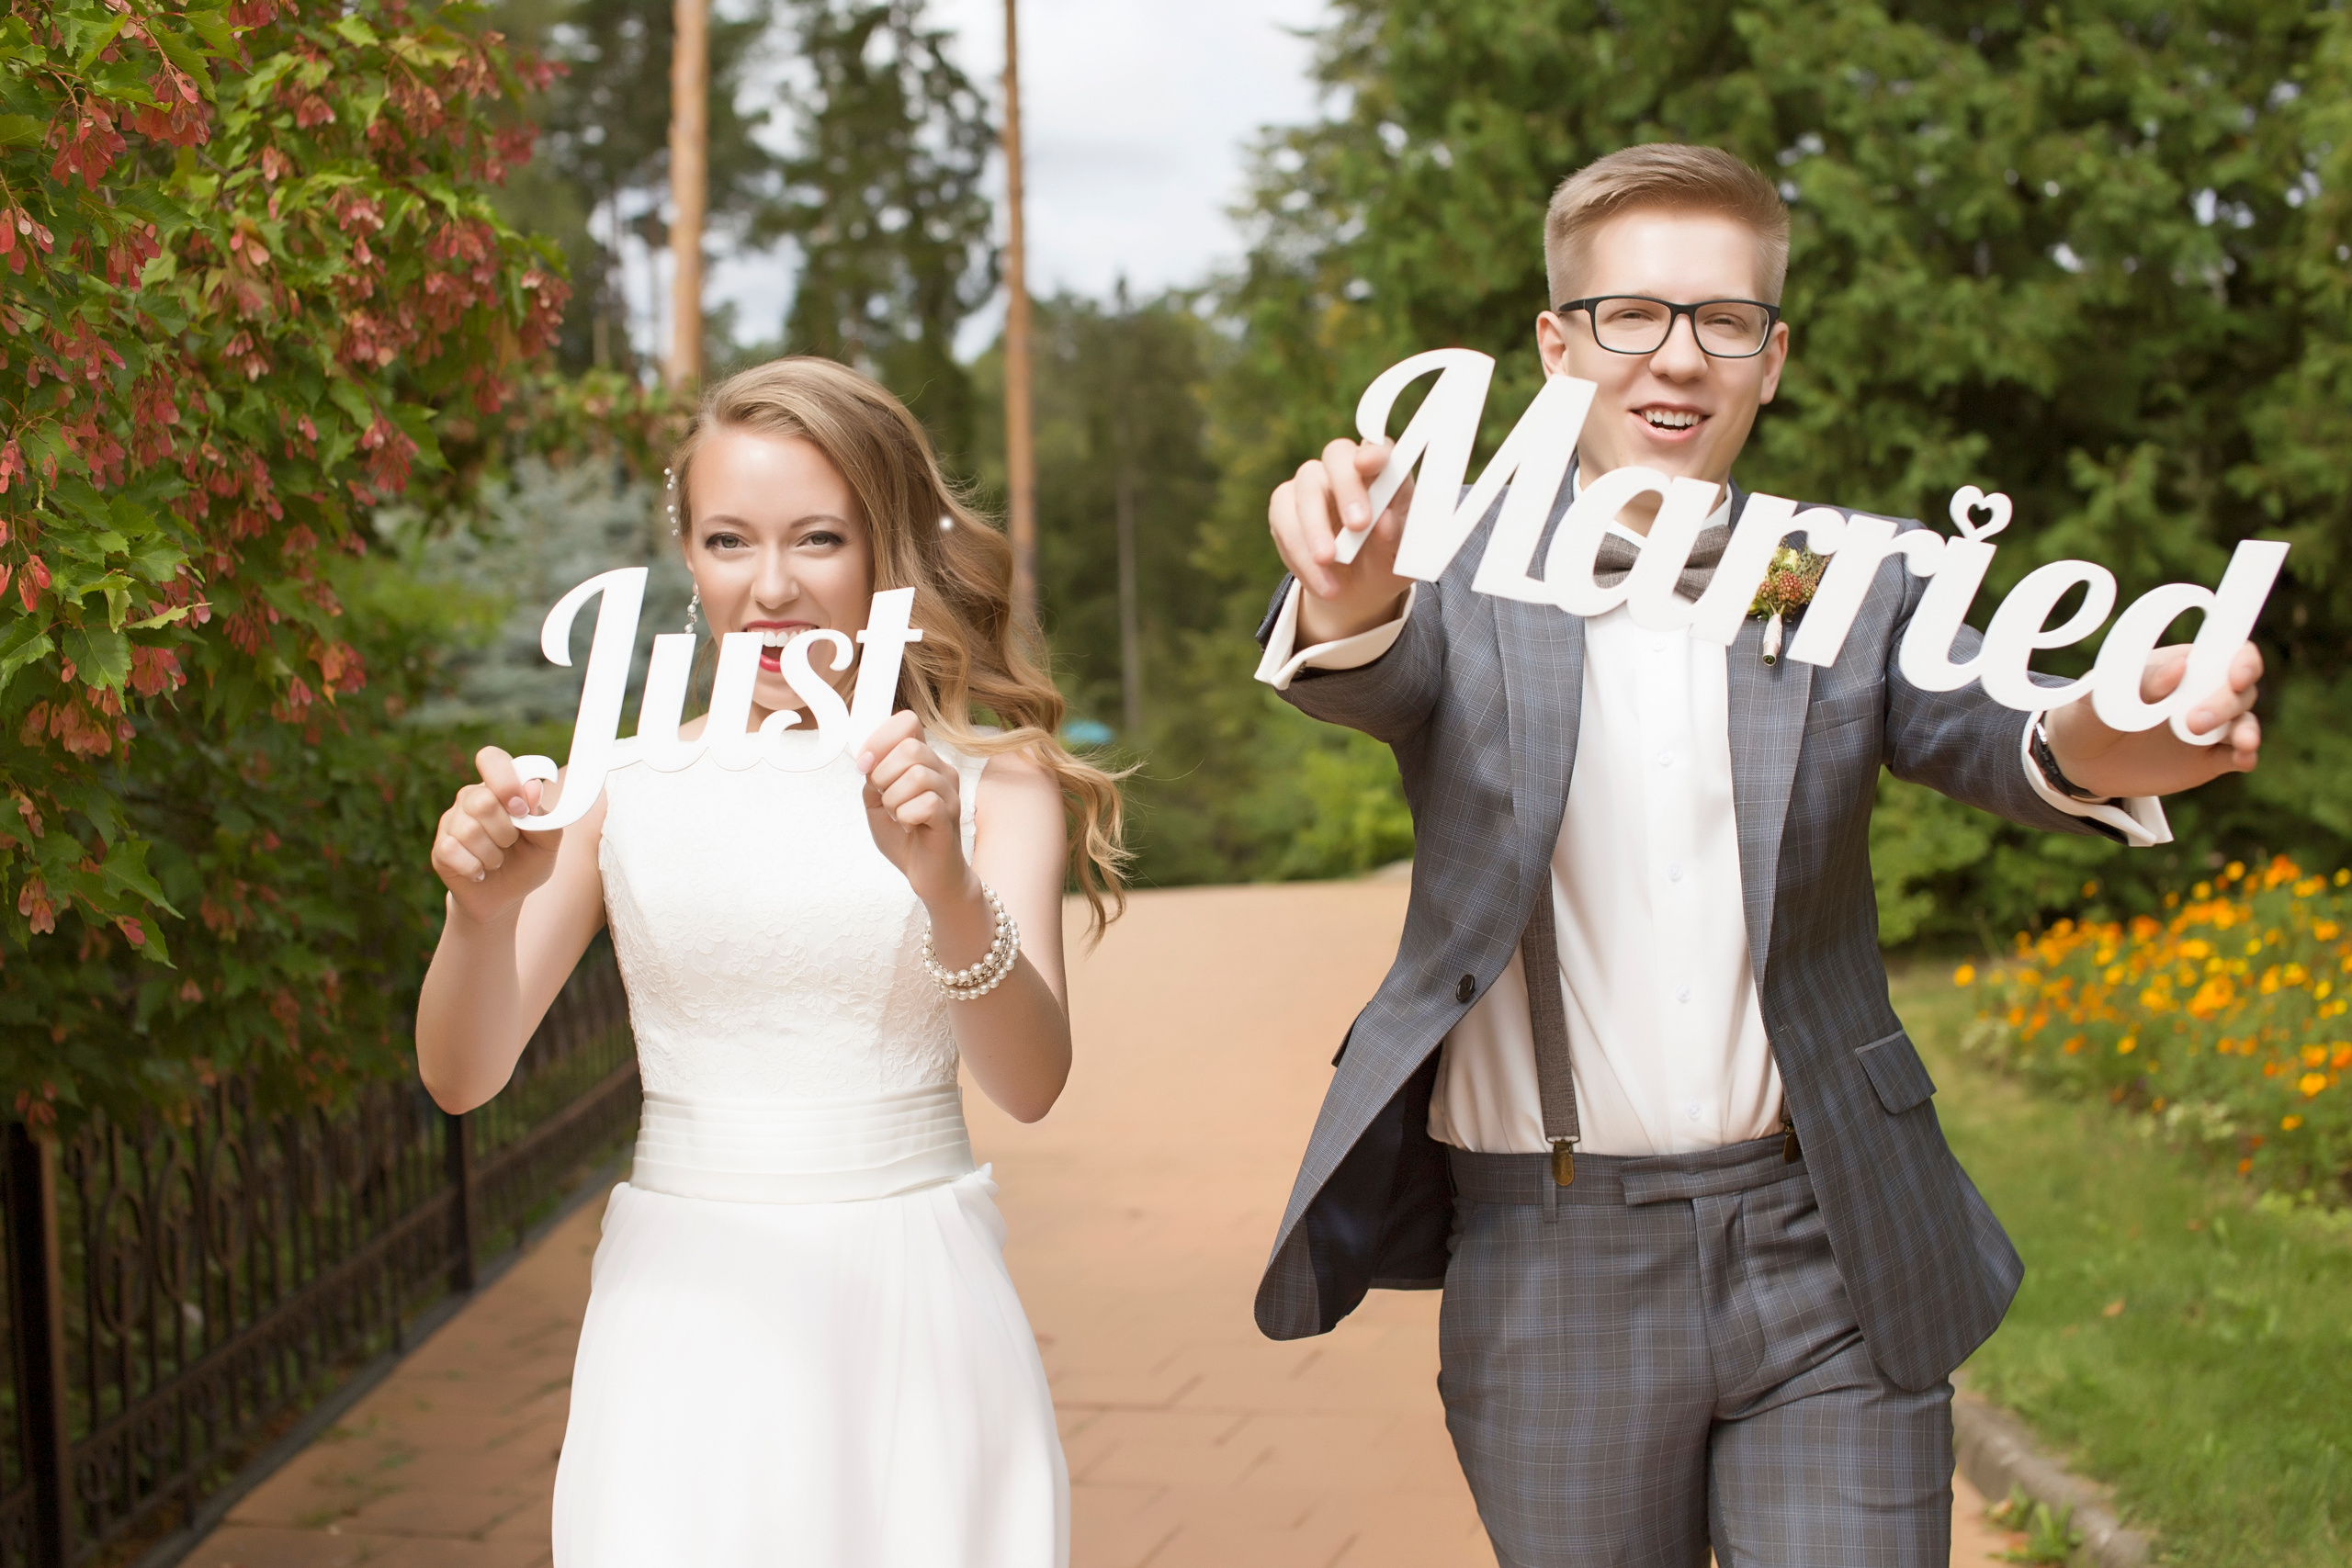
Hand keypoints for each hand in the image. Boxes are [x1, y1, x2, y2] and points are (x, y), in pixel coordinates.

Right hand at [431, 747, 563, 924]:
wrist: (505, 897)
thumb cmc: (527, 861)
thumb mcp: (548, 842)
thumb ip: (546, 816)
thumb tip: (532, 788)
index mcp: (499, 788)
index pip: (491, 759)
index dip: (505, 780)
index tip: (521, 808)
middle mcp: (471, 798)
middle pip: (482, 801)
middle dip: (505, 831)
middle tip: (511, 843)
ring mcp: (451, 822)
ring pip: (469, 830)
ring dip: (493, 854)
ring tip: (497, 861)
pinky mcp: (440, 848)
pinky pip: (453, 850)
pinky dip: (476, 868)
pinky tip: (481, 871)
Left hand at [857, 710, 972, 909]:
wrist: (927, 874)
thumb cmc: (906, 837)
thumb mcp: (877, 802)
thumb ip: (873, 777)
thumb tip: (868, 760)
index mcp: (924, 760)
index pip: (908, 722)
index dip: (881, 737)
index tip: (866, 763)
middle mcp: (942, 770)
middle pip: (910, 748)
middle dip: (883, 774)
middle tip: (883, 798)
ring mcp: (950, 792)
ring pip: (916, 775)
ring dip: (893, 799)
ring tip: (897, 815)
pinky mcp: (950, 816)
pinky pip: (924, 803)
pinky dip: (905, 816)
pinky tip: (909, 826)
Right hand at [1267, 437, 1415, 643]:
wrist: (1356, 589)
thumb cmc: (1384, 561)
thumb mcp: (1398, 558)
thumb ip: (1393, 539)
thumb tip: (1384, 524)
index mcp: (1383, 473)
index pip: (1378, 448)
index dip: (1373, 452)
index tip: (1369, 464)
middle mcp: (1345, 469)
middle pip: (1337, 456)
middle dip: (1347, 489)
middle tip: (1358, 526)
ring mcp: (1312, 484)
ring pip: (1306, 489)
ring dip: (1315, 529)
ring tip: (1328, 563)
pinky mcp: (1284, 506)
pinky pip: (1283, 519)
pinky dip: (1298, 551)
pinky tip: (1317, 578)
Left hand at [2044, 641, 2263, 798]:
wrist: (2079, 758)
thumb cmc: (2089, 712)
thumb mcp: (2102, 696)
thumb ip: (2140, 681)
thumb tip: (2179, 668)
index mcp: (2183, 665)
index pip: (2229, 651)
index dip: (2243, 660)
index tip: (2236, 675)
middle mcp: (2203, 692)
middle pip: (2240, 689)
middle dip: (2225, 703)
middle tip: (2191, 722)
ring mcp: (2209, 726)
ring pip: (2244, 721)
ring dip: (2247, 730)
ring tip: (2240, 743)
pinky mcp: (2208, 758)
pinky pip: (2239, 755)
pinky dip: (2246, 755)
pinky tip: (2243, 759)